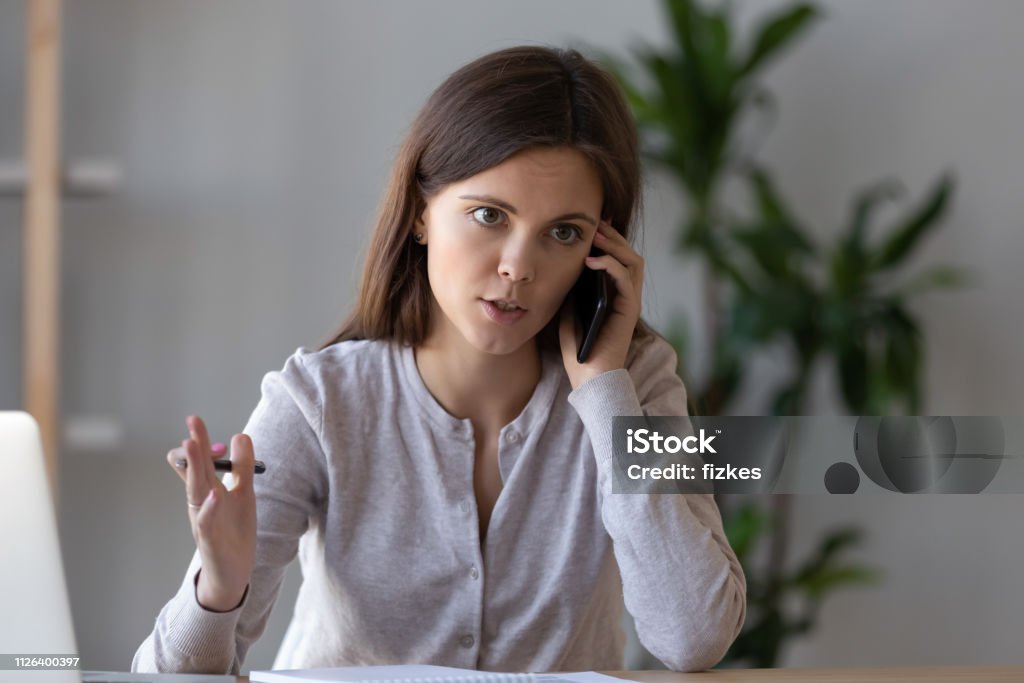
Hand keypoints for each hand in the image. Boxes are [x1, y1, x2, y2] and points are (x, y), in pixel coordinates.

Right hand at [166, 415, 256, 610]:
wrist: (233, 572)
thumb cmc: (234, 531)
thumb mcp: (244, 494)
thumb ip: (243, 467)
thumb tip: (240, 435)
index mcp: (208, 490)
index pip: (199, 462)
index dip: (200, 443)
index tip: (200, 425)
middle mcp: (201, 503)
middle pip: (195, 471)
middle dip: (194, 447)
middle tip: (192, 422)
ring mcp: (203, 521)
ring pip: (195, 492)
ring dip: (194, 469)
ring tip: (193, 446)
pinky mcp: (210, 540)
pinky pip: (206, 522)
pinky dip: (210, 508)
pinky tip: (215, 494)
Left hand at [558, 219, 643, 390]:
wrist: (590, 380)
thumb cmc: (579, 355)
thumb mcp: (567, 318)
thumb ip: (571, 297)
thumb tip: (565, 272)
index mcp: (613, 297)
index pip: (617, 261)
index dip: (608, 241)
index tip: (592, 226)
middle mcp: (626, 297)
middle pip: (628, 256)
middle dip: (613, 237)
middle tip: (596, 223)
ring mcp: (629, 302)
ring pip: (633, 262)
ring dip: (615, 245)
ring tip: (595, 237)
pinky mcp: (629, 310)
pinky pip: (626, 278)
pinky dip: (611, 265)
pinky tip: (593, 261)